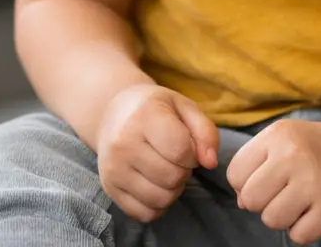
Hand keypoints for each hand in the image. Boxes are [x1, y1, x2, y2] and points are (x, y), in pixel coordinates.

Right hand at [94, 83, 218, 222]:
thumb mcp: (184, 107)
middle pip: (172, 177)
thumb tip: (211, 163)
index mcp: (144, 117)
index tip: (188, 147)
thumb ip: (206, 132)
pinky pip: (144, 214)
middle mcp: (123, 144)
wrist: (112, 114)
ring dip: (173, 190)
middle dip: (184, 171)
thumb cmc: (154, 109)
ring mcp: (113, 169)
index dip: (193, 154)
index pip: (181, 151)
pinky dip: (157, 206)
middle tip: (177, 160)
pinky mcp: (109, 188)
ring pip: (160, 199)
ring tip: (167, 171)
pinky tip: (156, 186)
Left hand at [226, 119, 320, 244]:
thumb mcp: (280, 140)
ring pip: (271, 220)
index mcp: (278, 134)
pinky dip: (303, 229)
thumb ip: (253, 165)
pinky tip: (313, 210)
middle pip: (250, 199)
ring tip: (299, 200)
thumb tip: (241, 203)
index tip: (267, 177)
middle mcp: (295, 155)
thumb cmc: (312, 148)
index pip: (234, 174)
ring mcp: (314, 182)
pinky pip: (298, 236)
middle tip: (283, 190)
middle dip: (262, 201)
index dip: (246, 182)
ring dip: (282, 217)